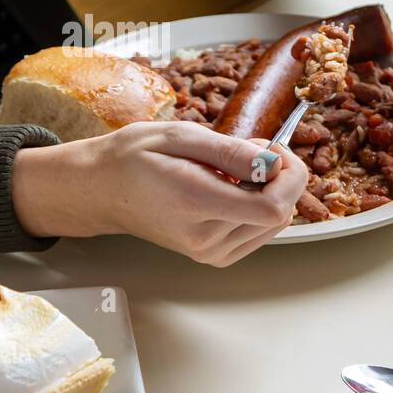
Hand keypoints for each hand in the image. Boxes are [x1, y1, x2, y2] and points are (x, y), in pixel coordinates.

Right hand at [13, 122, 308, 266]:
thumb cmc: (134, 158)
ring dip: (273, 190)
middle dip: (283, 176)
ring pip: (276, 224)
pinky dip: (261, 205)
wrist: (102, 190)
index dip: (290, 176)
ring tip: (239, 167)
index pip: (272, 208)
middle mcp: (205, 240)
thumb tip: (273, 163)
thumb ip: (230, 152)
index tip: (276, 149)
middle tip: (254, 149)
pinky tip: (237, 186)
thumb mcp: (180, 136)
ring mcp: (211, 253)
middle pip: (280, 215)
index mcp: (195, 205)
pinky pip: (261, 232)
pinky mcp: (216, 256)